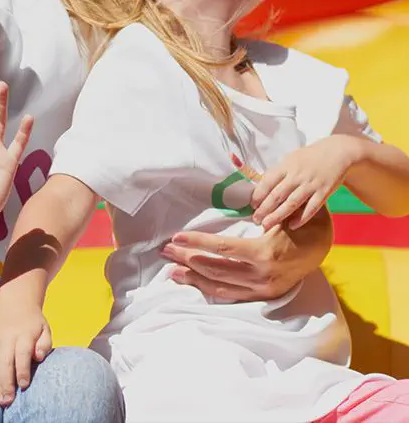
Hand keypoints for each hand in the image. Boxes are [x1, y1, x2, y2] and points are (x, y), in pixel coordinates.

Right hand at [0, 304, 52, 404]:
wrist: (14, 303)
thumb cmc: (33, 322)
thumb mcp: (45, 329)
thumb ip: (45, 344)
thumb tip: (38, 356)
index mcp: (24, 334)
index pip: (22, 353)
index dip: (22, 370)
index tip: (24, 385)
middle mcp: (7, 336)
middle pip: (5, 361)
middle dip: (6, 382)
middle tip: (8, 400)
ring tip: (0, 399)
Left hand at [161, 213, 329, 301]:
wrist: (321, 248)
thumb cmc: (299, 223)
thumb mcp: (283, 211)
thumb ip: (261, 206)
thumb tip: (236, 191)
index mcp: (265, 253)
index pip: (223, 248)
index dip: (197, 242)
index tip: (176, 237)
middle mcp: (262, 275)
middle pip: (215, 268)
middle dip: (187, 259)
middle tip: (165, 251)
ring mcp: (261, 288)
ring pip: (219, 284)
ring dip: (192, 277)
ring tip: (171, 270)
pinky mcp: (260, 295)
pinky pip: (229, 294)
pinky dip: (208, 288)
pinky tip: (192, 282)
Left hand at [251, 136, 359, 228]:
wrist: (337, 152)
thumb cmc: (309, 157)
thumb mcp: (290, 160)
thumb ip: (278, 173)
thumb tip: (260, 187)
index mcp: (286, 166)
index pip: (267, 182)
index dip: (258, 195)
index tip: (251, 206)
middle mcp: (297, 176)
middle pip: (276, 195)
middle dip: (264, 209)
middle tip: (256, 220)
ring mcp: (311, 184)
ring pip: (291, 204)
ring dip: (277, 216)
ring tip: (267, 225)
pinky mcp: (324, 192)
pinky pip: (311, 208)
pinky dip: (301, 218)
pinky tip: (292, 226)